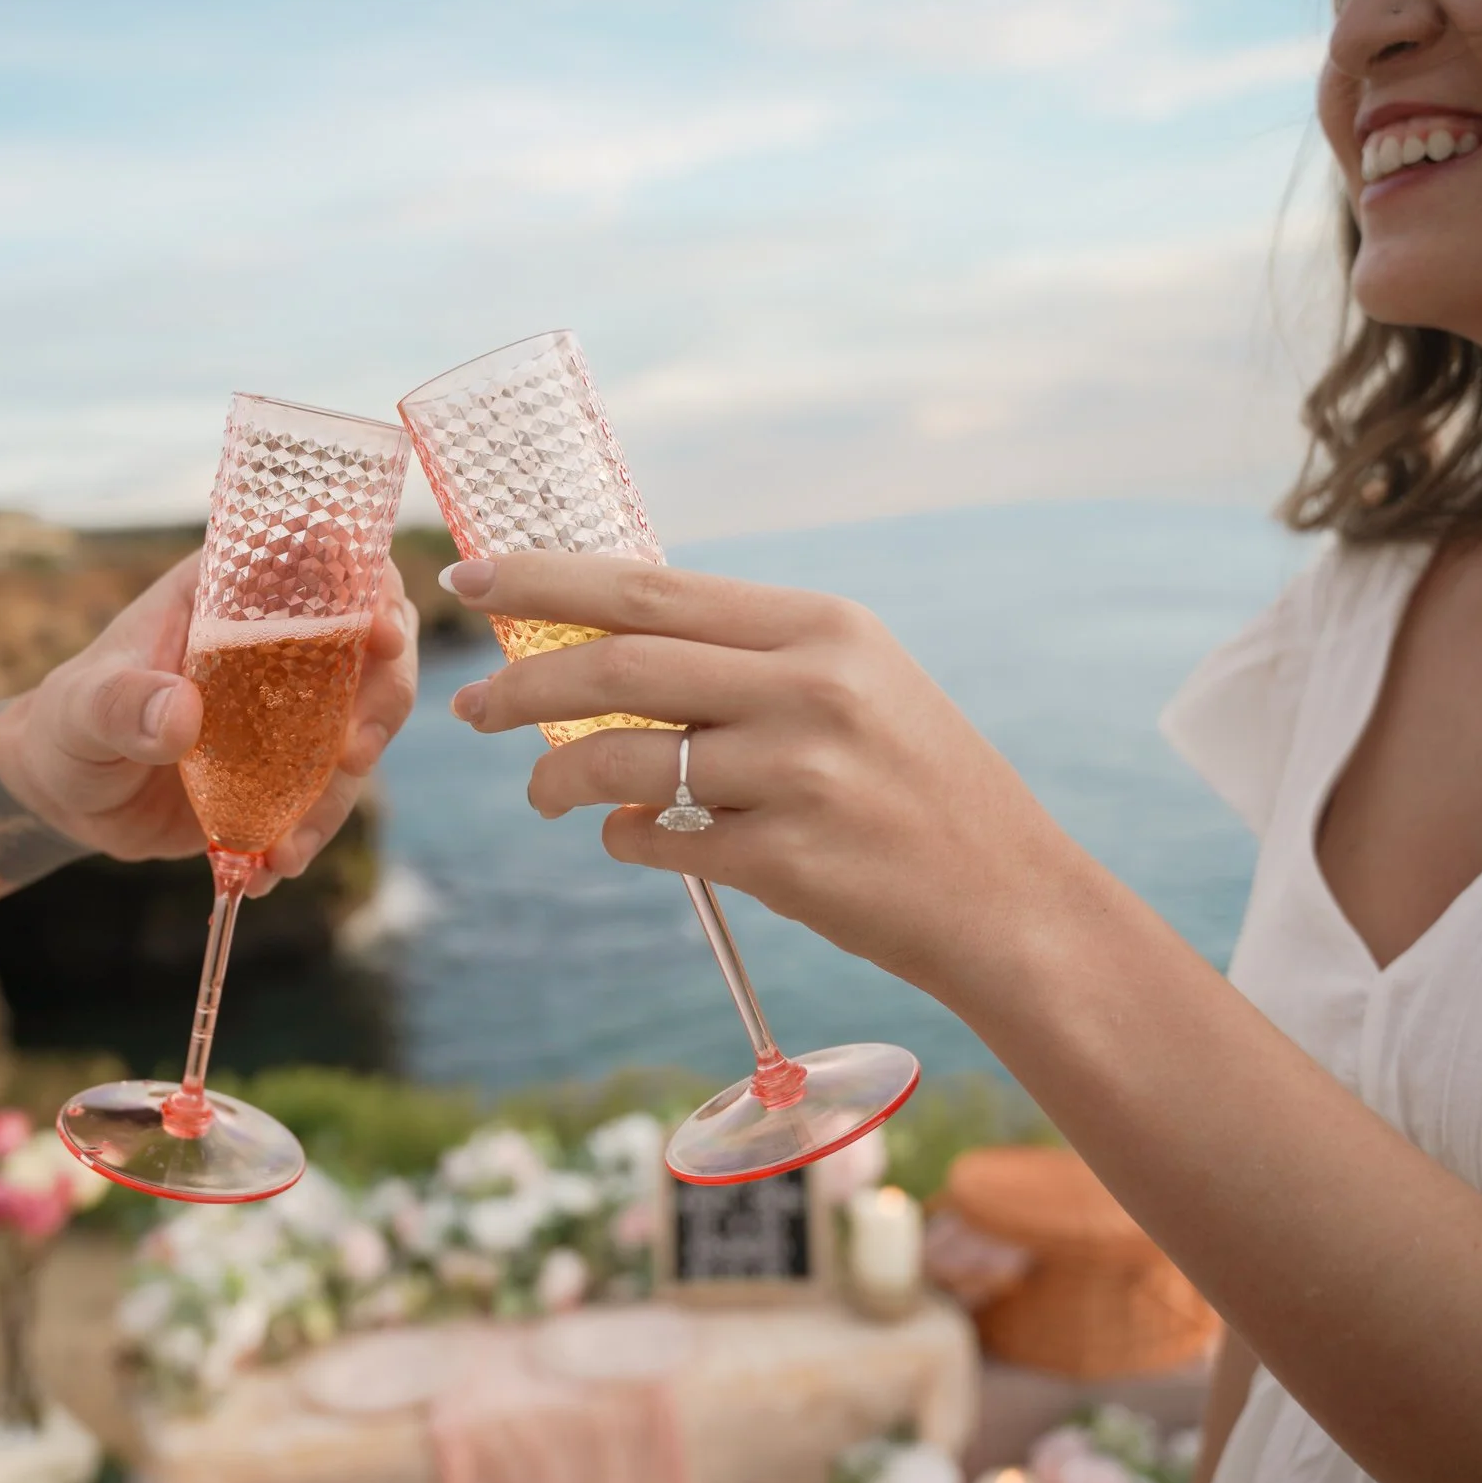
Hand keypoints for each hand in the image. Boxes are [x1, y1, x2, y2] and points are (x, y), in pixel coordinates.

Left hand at [0, 550, 418, 892]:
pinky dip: (310, 835)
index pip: (322, 558)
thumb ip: (123, 703)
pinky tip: (270, 868)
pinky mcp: (292, 770)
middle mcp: (278, 641)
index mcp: (231, 594)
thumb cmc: (70, 723)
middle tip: (352, 756)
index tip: (378, 632)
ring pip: (361, 731)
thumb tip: (182, 713)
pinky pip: (328, 796)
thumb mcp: (82, 708)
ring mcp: (295, 708)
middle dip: (382, 701)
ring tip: (288, 849)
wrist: (68, 795)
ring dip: (341, 792)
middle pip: (375, 647)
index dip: (368, 585)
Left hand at [439, 553, 1086, 996]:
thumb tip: (609, 647)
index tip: (471, 580)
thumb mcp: (857, 686)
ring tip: (541, 794)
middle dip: (522, 685)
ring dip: (558, 778)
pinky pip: (659, 842)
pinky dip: (620, 839)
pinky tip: (623, 838)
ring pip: (623, 759)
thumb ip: (747, 660)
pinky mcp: (787, 860)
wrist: (1011, 902)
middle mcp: (810, 686)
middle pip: (618, 665)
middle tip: (470, 709)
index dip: (544, 582)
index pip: (650, 588)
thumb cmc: (919, 791)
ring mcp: (799, 774)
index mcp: (822, 627)